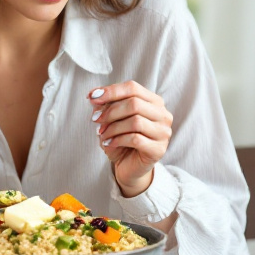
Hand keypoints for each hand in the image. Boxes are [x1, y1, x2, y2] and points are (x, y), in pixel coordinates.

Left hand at [88, 81, 172, 197]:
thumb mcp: (112, 119)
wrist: (128, 166)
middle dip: (110, 111)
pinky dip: (118, 139)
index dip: (111, 91)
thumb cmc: (121, 139)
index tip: (91, 97)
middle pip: (134, 103)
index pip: (133, 88)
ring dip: (113, 127)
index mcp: (154, 101)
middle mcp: (163, 115)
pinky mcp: (158, 149)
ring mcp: (163, 132)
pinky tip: (109, 143)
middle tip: (95, 120)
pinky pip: (136, 139)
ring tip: (101, 134)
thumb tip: (94, 96)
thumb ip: (106, 105)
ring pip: (135, 121)